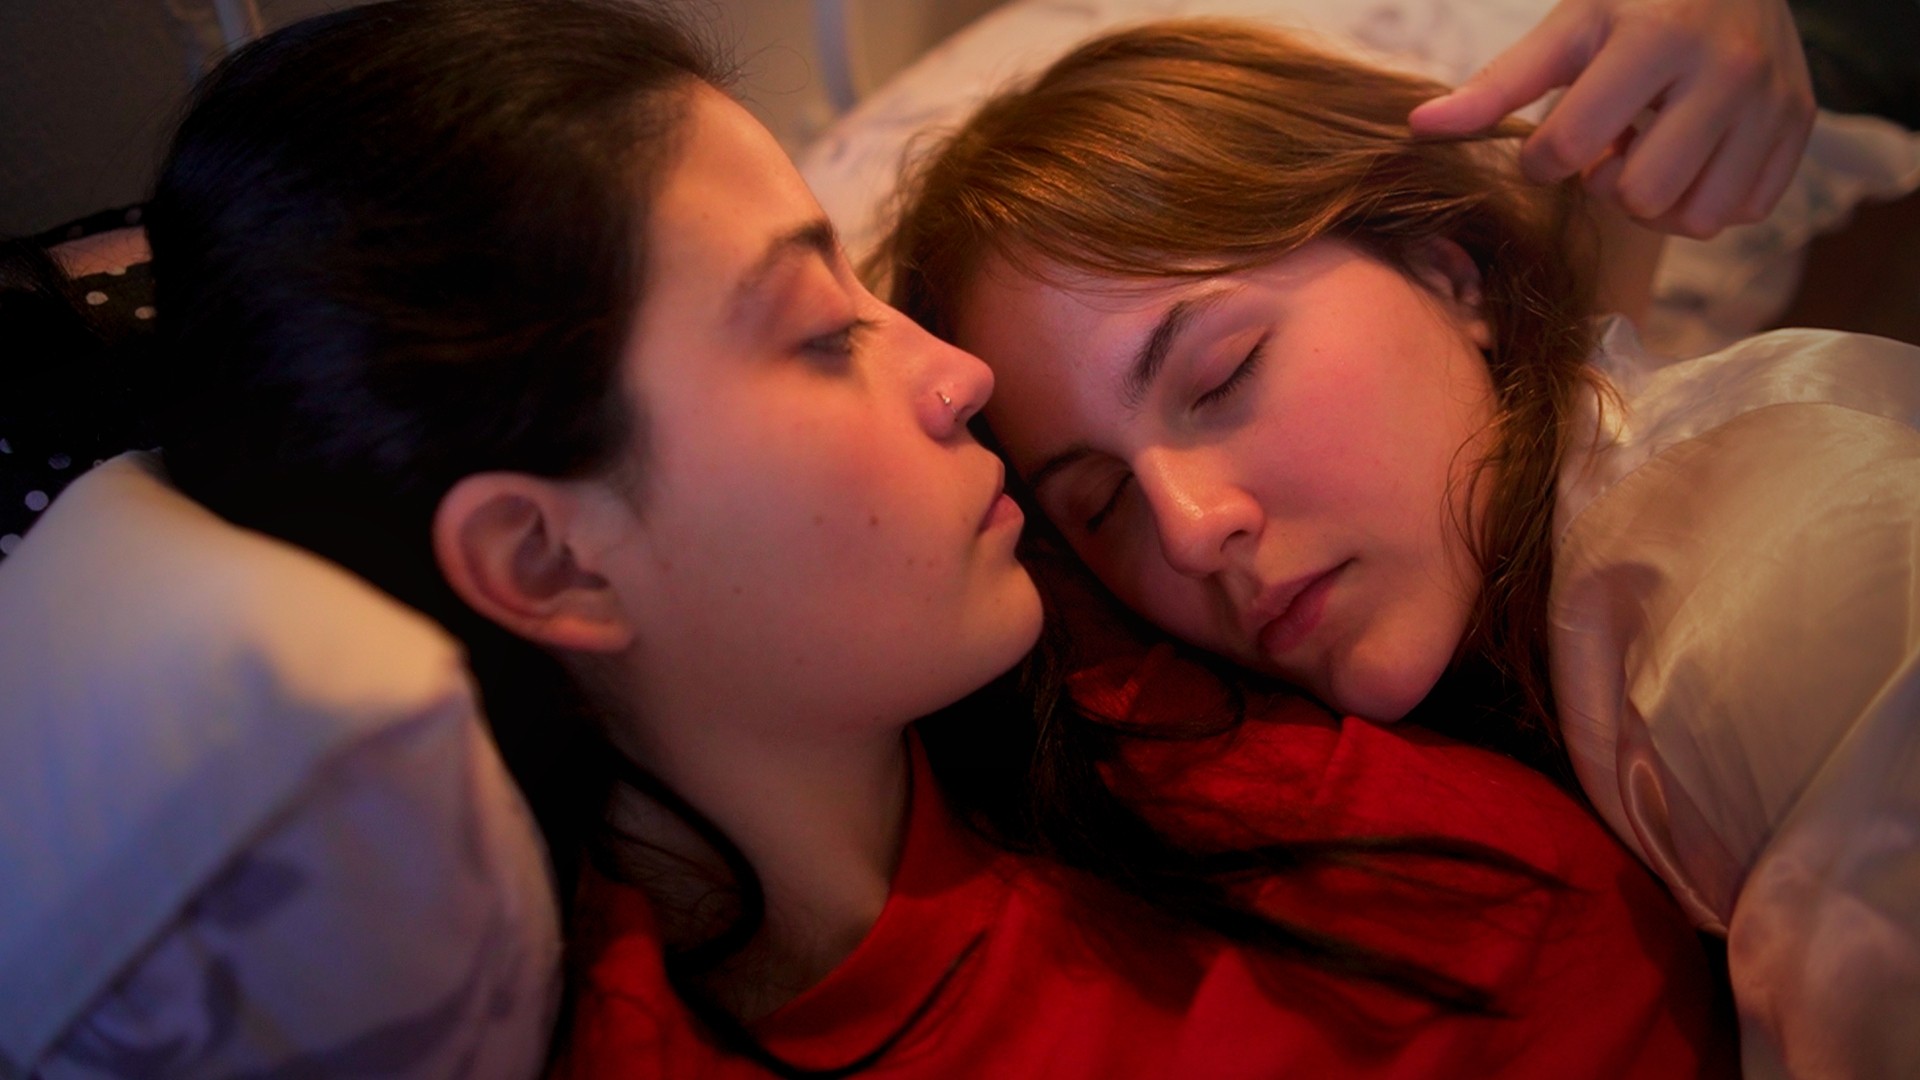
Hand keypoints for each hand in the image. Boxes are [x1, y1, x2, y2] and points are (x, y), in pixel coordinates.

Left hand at [1408, 0, 1815, 237]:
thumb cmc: (1635, 2)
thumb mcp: (1567, 28)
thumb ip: (1498, 85)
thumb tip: (1418, 130)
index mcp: (1655, 38)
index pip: (1570, 146)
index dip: (1545, 160)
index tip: (1552, 142)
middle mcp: (1725, 69)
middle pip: (1640, 194)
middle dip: (1607, 184)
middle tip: (1610, 148)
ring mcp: (1771, 100)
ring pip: (1696, 216)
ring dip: (1658, 201)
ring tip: (1650, 153)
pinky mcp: (1799, 126)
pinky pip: (1741, 212)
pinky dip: (1707, 200)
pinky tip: (1692, 158)